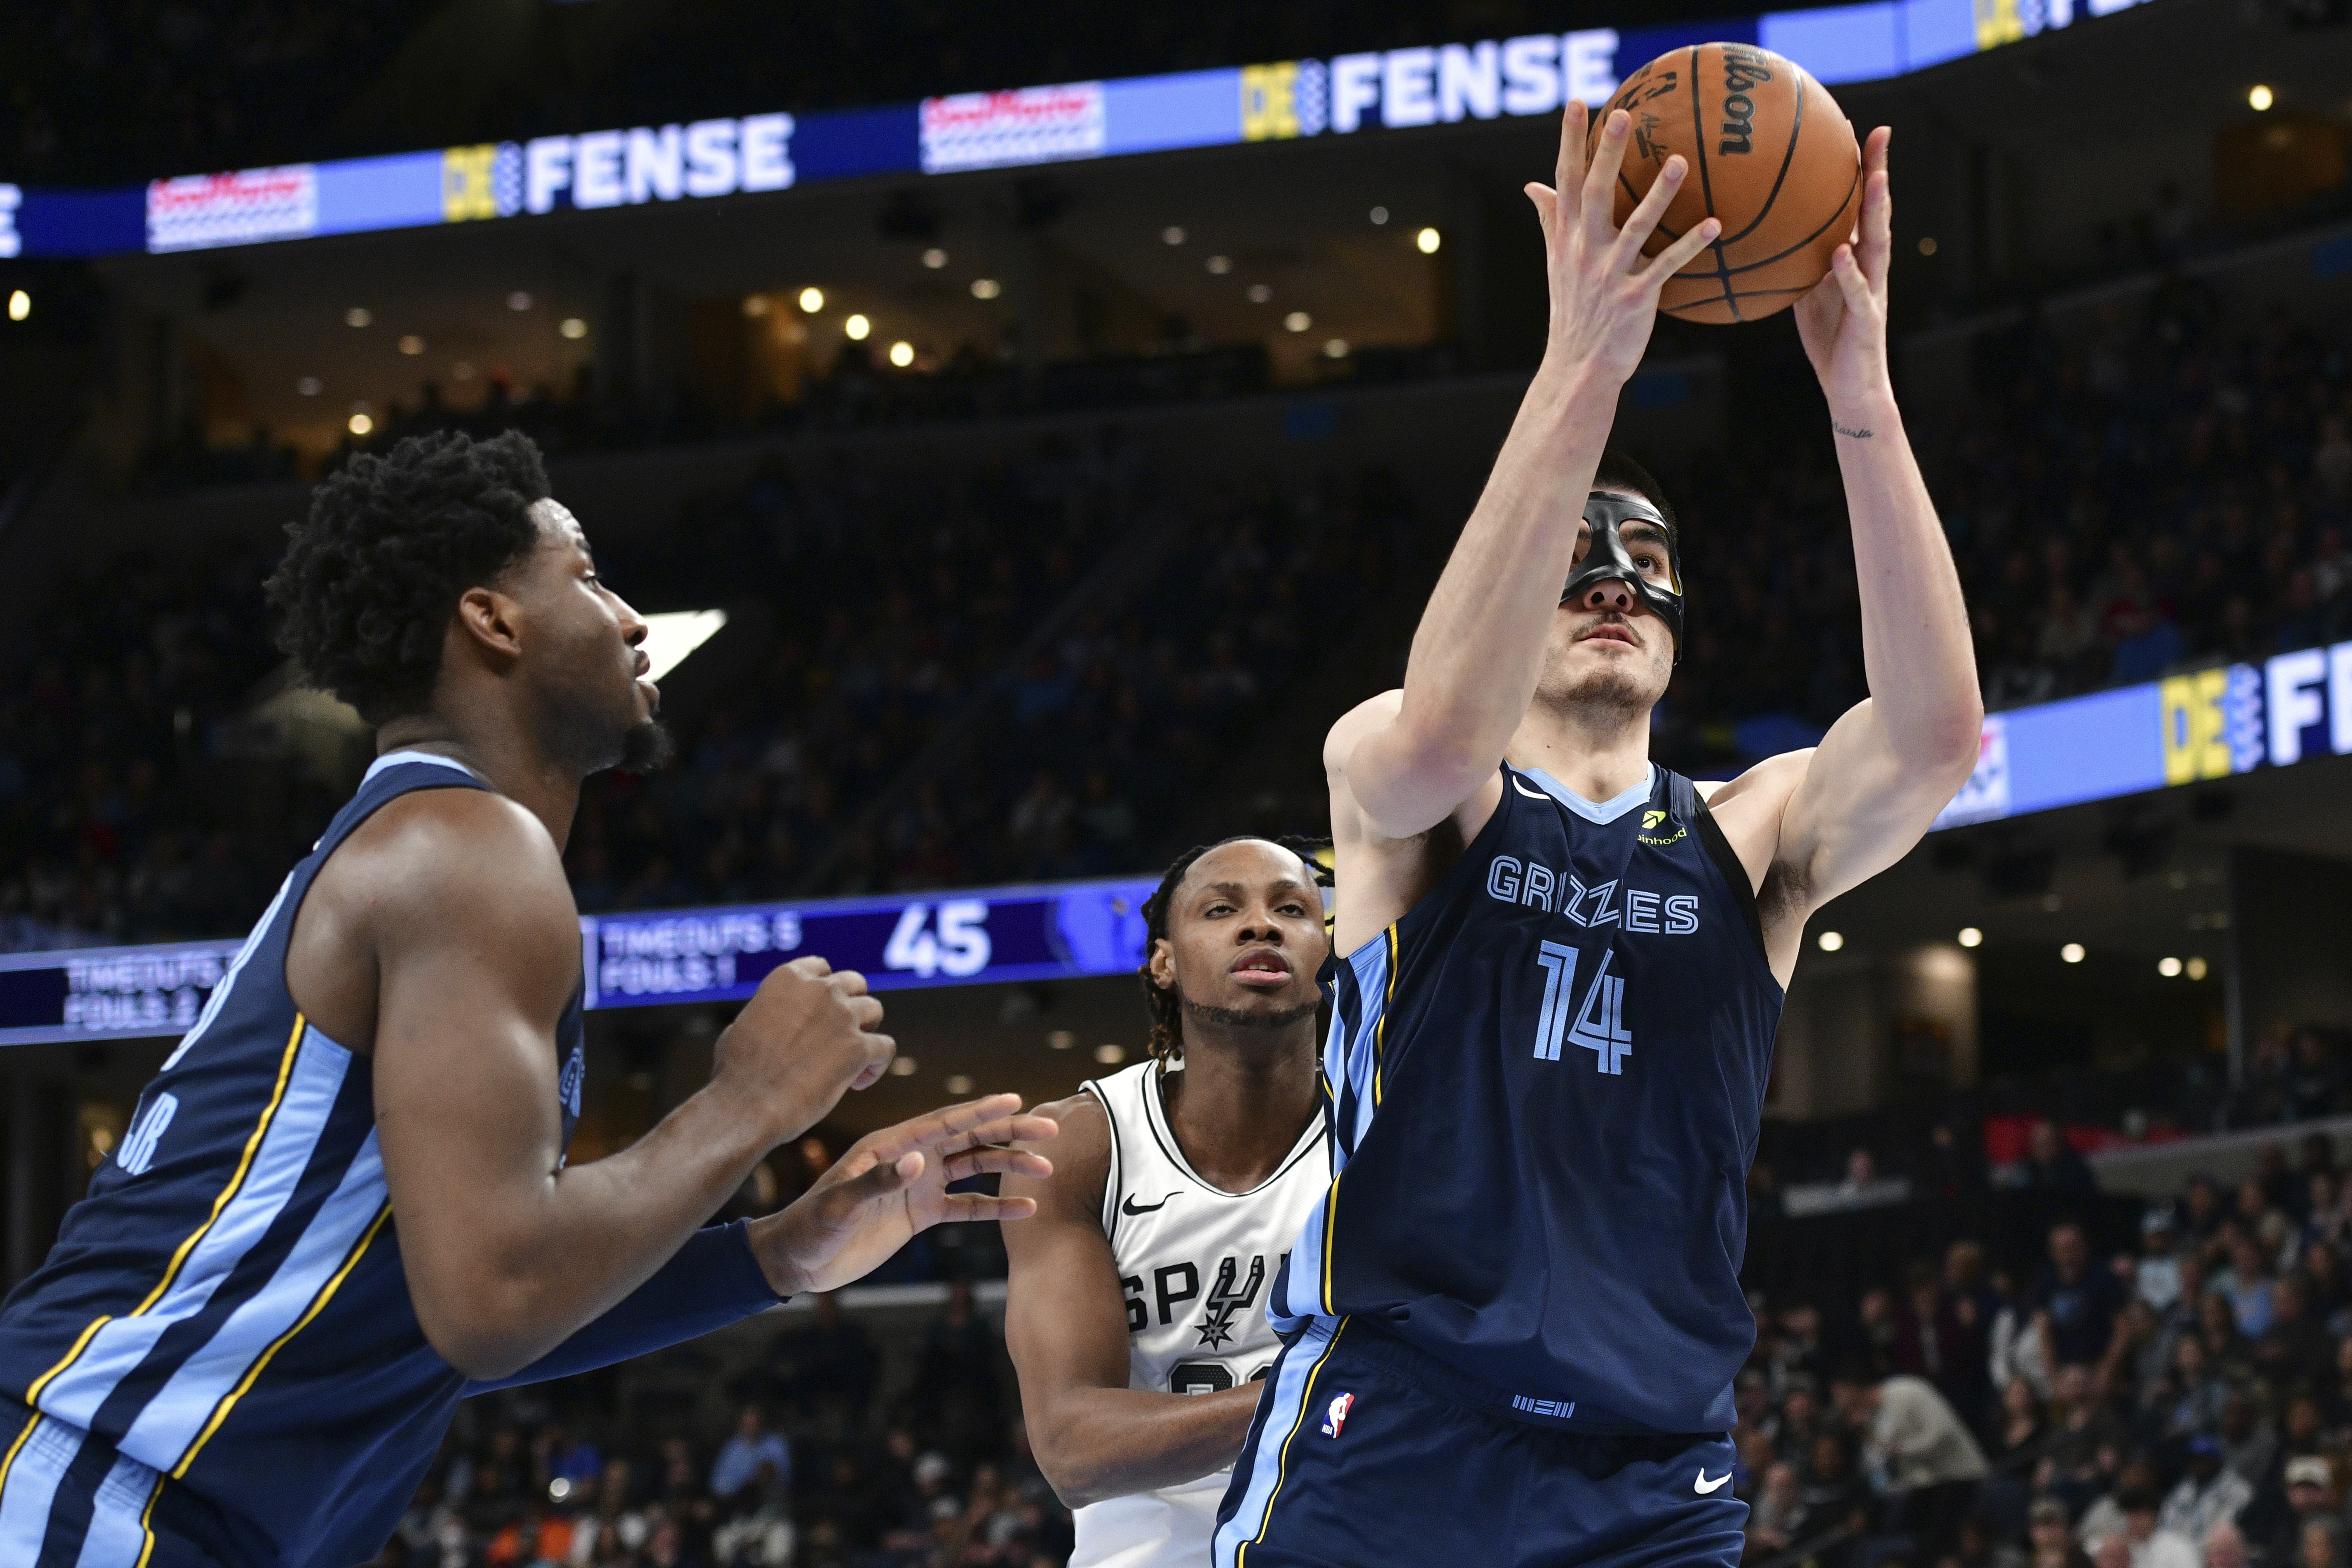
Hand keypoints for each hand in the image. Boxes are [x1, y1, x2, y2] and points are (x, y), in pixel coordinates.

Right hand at [712, 956, 895, 1143]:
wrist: (746, 1105)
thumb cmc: (736, 1073)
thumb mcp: (742, 1025)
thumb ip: (767, 1012)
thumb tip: (773, 1019)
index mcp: (788, 978)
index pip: (822, 968)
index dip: (825, 991)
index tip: (821, 1013)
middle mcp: (820, 990)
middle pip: (855, 983)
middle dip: (851, 1006)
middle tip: (840, 1035)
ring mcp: (843, 1016)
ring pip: (874, 1010)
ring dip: (866, 1031)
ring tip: (851, 1060)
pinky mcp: (859, 1048)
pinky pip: (885, 1047)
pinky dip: (877, 1064)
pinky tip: (860, 1082)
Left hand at [750, 1094, 1057, 1295]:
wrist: (798, 1260)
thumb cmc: (810, 1226)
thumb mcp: (839, 1205)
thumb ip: (878, 1182)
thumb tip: (918, 1161)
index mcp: (891, 1146)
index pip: (944, 1123)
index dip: (980, 1111)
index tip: (1015, 1101)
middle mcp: (910, 1158)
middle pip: (968, 1138)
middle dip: (1009, 1133)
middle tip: (1049, 1129)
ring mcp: (918, 1185)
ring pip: (973, 1168)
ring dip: (1007, 1166)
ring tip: (1045, 1169)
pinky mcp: (920, 1213)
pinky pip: (965, 1206)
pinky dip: (994, 1206)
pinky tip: (1024, 1208)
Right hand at [1524, 103, 1721, 388]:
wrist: (1578, 367)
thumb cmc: (1573, 310)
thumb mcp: (1556, 261)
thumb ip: (1550, 220)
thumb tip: (1533, 186)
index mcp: (1566, 239)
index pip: (1565, 181)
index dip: (1569, 141)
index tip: (1577, 104)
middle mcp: (1584, 252)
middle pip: (1595, 193)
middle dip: (1607, 153)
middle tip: (1623, 114)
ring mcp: (1609, 275)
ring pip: (1636, 227)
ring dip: (1659, 194)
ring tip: (1680, 161)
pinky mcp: (1636, 298)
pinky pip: (1667, 266)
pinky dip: (1691, 246)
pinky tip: (1716, 225)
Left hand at [1794, 125, 1892, 405]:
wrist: (1849, 386)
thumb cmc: (1829, 338)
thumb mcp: (1806, 292)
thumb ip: (1795, 262)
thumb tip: (1762, 235)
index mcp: (1856, 258)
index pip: (1858, 204)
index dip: (1858, 167)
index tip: (1850, 128)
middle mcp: (1870, 267)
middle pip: (1876, 211)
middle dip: (1879, 171)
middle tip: (1880, 133)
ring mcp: (1873, 291)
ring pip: (1879, 244)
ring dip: (1877, 211)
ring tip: (1874, 178)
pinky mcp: (1867, 319)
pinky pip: (1858, 292)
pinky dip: (1850, 273)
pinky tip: (1841, 252)